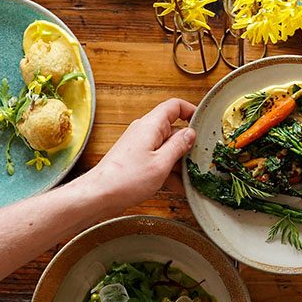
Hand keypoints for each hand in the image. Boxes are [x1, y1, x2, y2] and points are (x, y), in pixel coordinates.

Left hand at [82, 98, 195, 214]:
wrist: (98, 195)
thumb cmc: (126, 179)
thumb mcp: (162, 163)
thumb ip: (179, 146)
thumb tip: (190, 133)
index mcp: (151, 125)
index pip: (174, 106)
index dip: (191, 111)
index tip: (203, 123)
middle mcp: (144, 131)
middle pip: (173, 130)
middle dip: (187, 146)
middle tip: (199, 161)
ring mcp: (139, 145)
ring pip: (166, 147)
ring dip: (179, 162)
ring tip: (189, 180)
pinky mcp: (135, 158)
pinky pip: (157, 159)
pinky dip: (168, 170)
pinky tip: (177, 186)